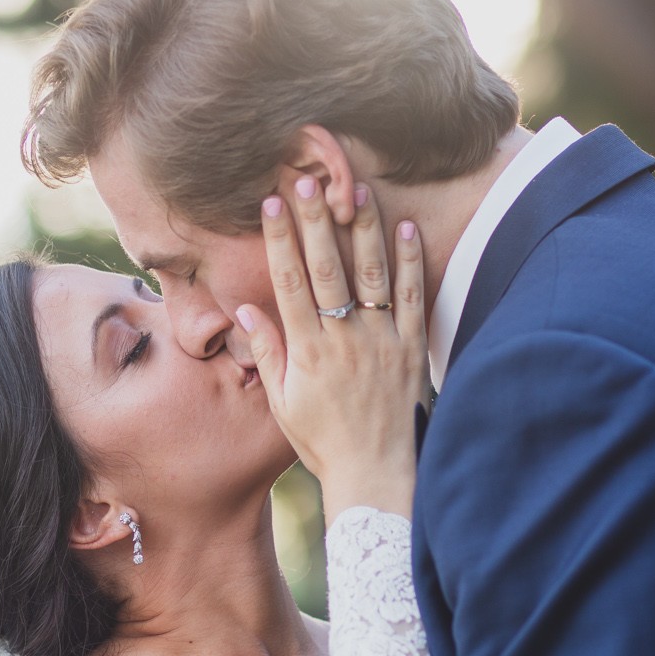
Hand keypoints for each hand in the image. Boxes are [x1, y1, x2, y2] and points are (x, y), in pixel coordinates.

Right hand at [238, 176, 426, 521]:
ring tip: (354, 190)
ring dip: (361, 230)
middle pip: (325, 270)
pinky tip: (405, 227)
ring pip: (369, 275)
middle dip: (314, 222)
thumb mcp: (282, 402)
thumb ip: (267, 353)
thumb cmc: (322, 441)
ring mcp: (379, 342)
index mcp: (307, 352)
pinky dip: (409, 262)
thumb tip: (244, 309)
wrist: (375, 474)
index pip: (288, 284)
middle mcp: (342, 340)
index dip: (279, 242)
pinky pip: (410, 298)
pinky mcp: (409, 348)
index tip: (270, 205)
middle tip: (305, 181)